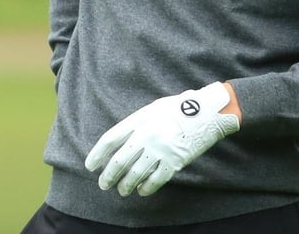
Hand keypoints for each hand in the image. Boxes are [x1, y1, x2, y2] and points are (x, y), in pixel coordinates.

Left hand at [85, 82, 239, 196]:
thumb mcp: (154, 108)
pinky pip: (155, 180)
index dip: (97, 154)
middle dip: (109, 175)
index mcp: (140, 119)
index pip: (110, 139)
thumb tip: (120, 143)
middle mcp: (147, 135)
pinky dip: (146, 188)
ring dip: (125, 185)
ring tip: (123, 189)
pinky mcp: (174, 161)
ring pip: (135, 174)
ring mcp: (161, 149)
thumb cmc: (180, 108)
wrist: (209, 111)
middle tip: (104, 184)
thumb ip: (137, 123)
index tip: (90, 166)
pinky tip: (142, 190)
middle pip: (119, 161)